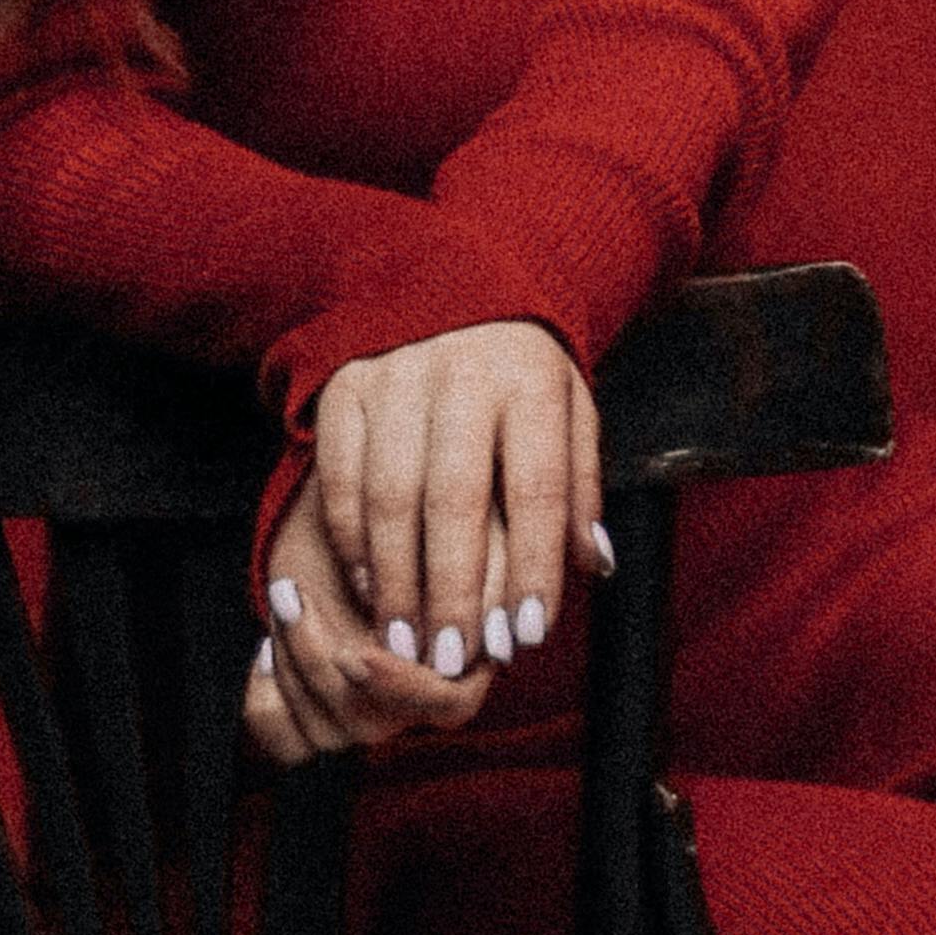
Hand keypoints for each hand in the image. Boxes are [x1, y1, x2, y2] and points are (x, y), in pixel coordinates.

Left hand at [242, 490, 488, 767]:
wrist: (336, 494)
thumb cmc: (393, 493)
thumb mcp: (437, 515)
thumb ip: (477, 566)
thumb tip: (488, 637)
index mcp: (464, 652)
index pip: (449, 703)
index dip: (402, 686)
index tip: (357, 655)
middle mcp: (416, 690)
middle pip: (373, 722)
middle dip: (317, 660)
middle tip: (290, 592)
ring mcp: (368, 706)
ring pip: (325, 731)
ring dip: (290, 656)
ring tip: (287, 594)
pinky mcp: (316, 709)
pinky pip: (287, 742)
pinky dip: (264, 700)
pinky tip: (268, 649)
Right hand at [308, 318, 603, 692]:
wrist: (445, 275)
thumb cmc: (517, 365)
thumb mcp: (568, 406)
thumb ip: (579, 486)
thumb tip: (594, 566)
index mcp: (530, 381)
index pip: (537, 489)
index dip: (532, 569)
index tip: (525, 637)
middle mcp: (462, 375)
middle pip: (455, 500)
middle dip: (453, 590)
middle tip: (450, 659)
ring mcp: (395, 377)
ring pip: (390, 494)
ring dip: (396, 579)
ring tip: (405, 641)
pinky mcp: (344, 384)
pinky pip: (341, 474)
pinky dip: (351, 539)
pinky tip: (369, 586)